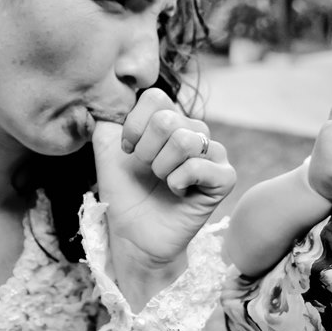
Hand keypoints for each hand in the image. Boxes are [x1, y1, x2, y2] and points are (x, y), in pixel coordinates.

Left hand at [92, 88, 235, 270]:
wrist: (133, 235)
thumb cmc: (124, 192)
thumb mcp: (106, 150)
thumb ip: (107, 117)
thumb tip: (109, 95)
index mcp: (171, 119)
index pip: (155, 97)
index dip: (133, 125)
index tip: (129, 150)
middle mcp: (196, 131)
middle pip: (167, 120)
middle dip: (145, 151)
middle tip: (147, 171)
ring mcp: (214, 154)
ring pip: (185, 140)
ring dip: (162, 167)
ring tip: (162, 181)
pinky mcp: (225, 178)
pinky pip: (200, 167)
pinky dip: (178, 182)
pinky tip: (177, 193)